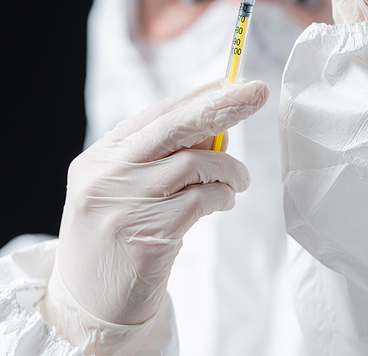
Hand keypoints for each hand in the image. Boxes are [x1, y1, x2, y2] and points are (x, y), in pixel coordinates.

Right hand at [41, 79, 267, 344]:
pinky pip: (200, 201)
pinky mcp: (146, 238)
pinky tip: (226, 200)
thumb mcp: (123, 188)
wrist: (87, 308)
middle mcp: (106, 176)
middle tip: (257, 92)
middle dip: (221, 105)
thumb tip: (218, 122)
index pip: (155, 114)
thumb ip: (161, 156)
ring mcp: (123, 207)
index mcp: (99, 157)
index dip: (197, 96)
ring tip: (240, 178)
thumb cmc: (115, 237)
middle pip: (173, 127)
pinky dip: (222, 195)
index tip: (233, 82)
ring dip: (228, 167)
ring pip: (193, 163)